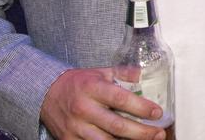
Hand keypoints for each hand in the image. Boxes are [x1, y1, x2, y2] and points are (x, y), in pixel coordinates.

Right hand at [39, 68, 166, 139]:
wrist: (45, 93)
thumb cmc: (78, 83)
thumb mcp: (100, 72)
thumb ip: (122, 73)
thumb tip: (144, 75)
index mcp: (92, 88)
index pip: (121, 99)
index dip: (141, 107)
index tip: (158, 113)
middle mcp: (83, 109)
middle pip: (117, 126)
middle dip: (142, 132)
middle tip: (159, 133)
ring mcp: (75, 127)